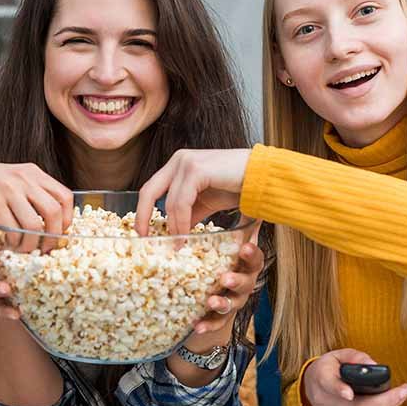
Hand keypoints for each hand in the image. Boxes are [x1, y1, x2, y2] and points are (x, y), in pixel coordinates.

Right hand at [0, 159, 72, 250]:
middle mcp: (23, 179)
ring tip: (26, 250)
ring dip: (32, 244)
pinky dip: (14, 243)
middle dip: (53, 236)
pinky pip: (13, 230)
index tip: (60, 233)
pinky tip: (9, 245)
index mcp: (32, 173)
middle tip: (46, 249)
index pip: (64, 197)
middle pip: (54, 212)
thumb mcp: (12, 179)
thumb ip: (32, 190)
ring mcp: (8, 191)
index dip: (67, 219)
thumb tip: (55, 211)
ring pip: (34, 225)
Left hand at [135, 149, 251, 236]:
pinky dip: (182, 222)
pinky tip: (186, 235)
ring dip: (173, 227)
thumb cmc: (239, 186)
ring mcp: (186, 162)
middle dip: (143, 217)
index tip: (144, 233)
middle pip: (148, 191)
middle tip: (144, 239)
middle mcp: (179, 160)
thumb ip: (189, 213)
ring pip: (169, 202)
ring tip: (177, 245)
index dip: (143, 211)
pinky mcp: (197, 169)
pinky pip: (181, 202)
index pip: (151, 189)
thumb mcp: (207, 202)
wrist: (263, 178)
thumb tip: (175, 231)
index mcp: (178, 165)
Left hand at [191, 227, 263, 335]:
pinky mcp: (221, 318)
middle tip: (226, 277)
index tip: (244, 247)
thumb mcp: (219, 246)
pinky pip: (216, 323)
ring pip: (233, 303)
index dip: (251, 252)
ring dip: (223, 302)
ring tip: (211, 300)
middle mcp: (244, 281)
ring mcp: (234, 300)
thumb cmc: (217, 263)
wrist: (211, 299)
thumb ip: (219, 229)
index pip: (253, 256)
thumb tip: (216, 193)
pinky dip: (207, 324)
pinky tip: (196, 326)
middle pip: (247, 281)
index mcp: (244, 262)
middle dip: (237, 279)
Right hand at [302, 349, 406, 405]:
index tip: (349, 394)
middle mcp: (325, 402)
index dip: (339, 390)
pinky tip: (389, 403)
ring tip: (403, 394)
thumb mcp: (337, 355)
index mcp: (321, 379)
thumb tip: (374, 365)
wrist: (311, 389)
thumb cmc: (327, 370)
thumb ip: (355, 357)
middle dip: (386, 400)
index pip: (329, 385)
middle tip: (405, 390)